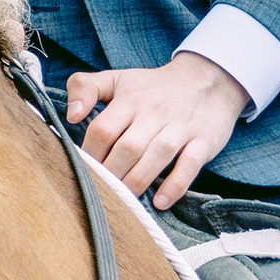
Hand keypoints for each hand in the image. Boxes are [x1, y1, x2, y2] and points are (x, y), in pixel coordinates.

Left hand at [64, 50, 247, 210]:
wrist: (208, 78)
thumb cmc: (153, 87)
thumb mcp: (117, 78)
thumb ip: (84, 88)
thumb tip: (70, 115)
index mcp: (130, 100)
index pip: (103, 130)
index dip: (90, 154)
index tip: (84, 171)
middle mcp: (155, 112)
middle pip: (127, 148)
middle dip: (112, 174)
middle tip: (102, 193)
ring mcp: (181, 127)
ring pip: (157, 156)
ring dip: (137, 182)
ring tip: (125, 200)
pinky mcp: (204, 140)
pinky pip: (190, 164)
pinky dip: (176, 185)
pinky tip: (161, 201)